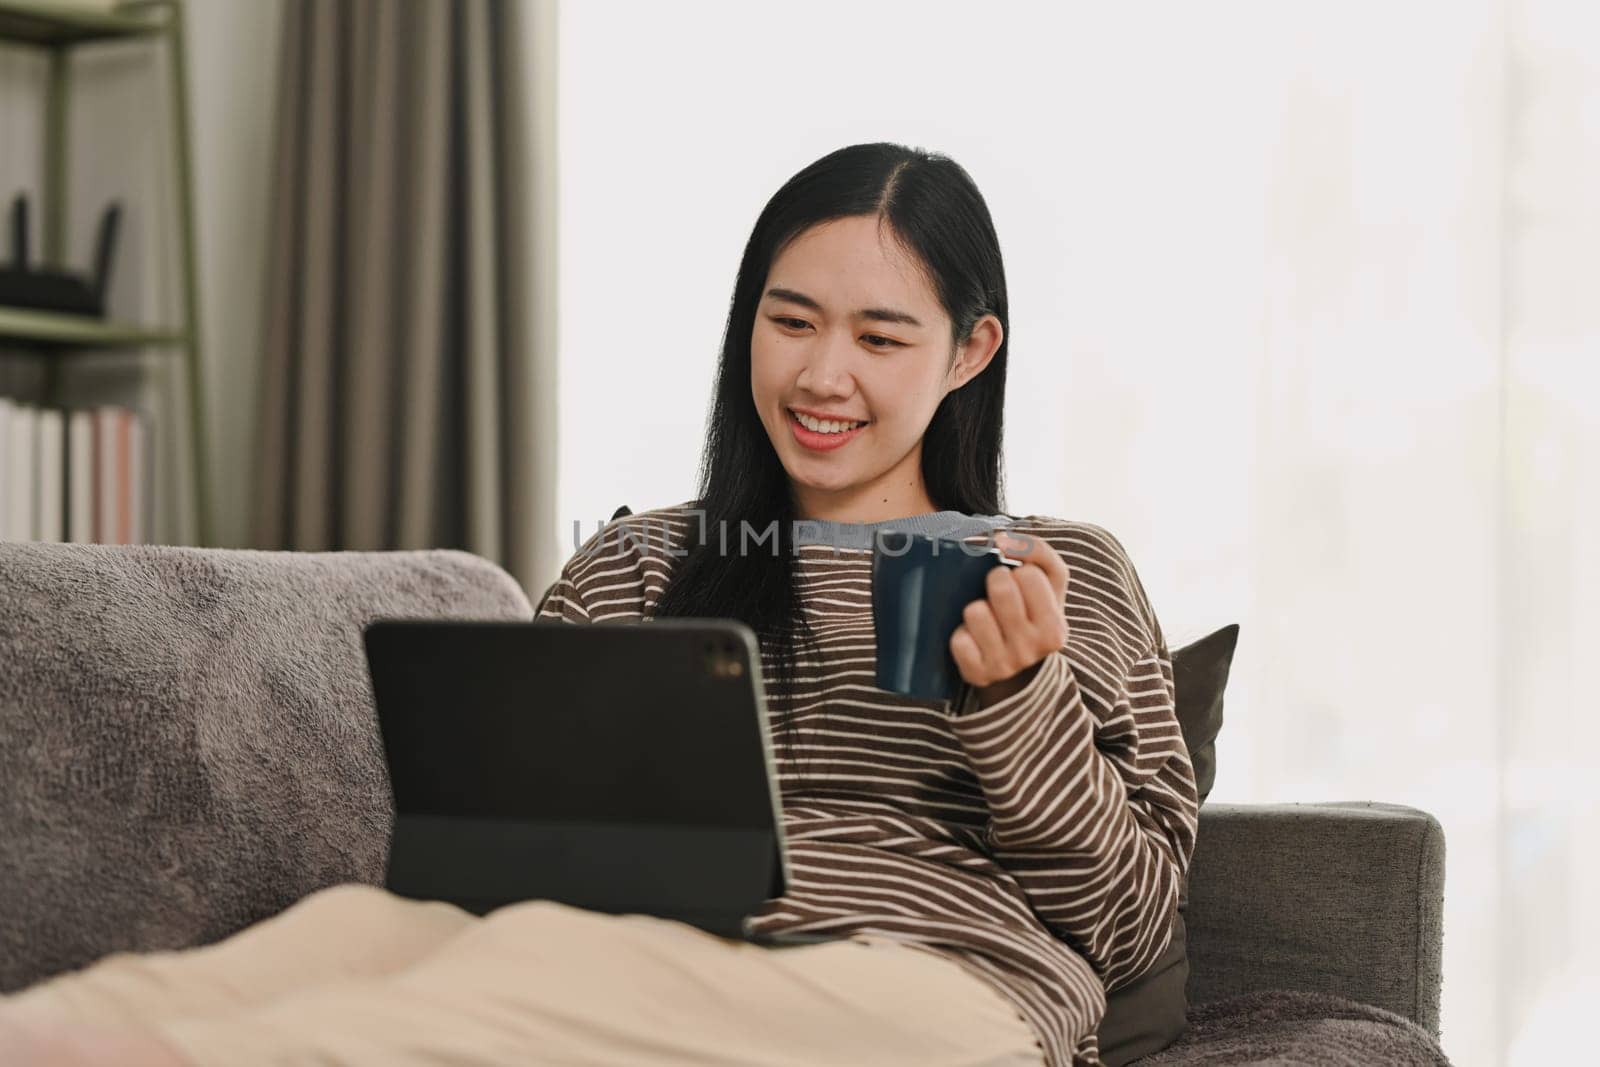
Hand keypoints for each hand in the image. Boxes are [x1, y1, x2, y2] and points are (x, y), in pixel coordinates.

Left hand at [949, 530, 1071, 707]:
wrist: (1019, 671)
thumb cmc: (1031, 613)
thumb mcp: (1049, 585)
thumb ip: (1036, 551)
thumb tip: (1000, 539)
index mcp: (1055, 628)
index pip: (1028, 574)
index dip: (1019, 571)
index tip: (1019, 583)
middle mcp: (1033, 649)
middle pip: (1000, 587)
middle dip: (995, 580)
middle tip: (997, 592)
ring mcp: (1004, 665)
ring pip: (975, 611)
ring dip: (975, 608)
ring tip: (985, 617)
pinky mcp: (977, 674)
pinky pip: (958, 640)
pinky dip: (961, 634)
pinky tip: (973, 638)